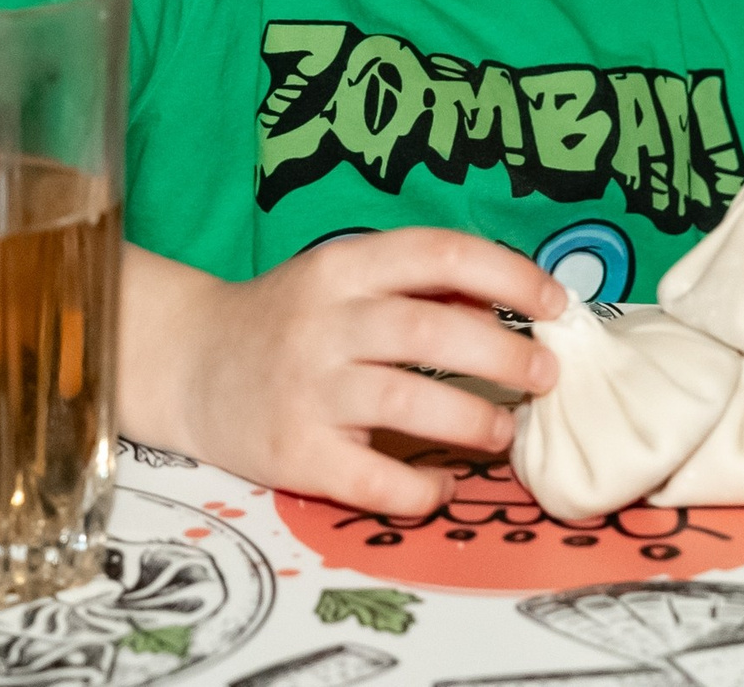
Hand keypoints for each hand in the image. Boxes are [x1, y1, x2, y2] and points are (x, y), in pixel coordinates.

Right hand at [125, 232, 567, 513]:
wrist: (188, 364)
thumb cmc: (288, 320)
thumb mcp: (344, 279)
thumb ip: (420, 287)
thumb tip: (516, 304)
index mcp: (345, 266)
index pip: (441, 254)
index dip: (510, 276)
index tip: (555, 303)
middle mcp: (326, 322)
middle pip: (433, 334)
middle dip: (506, 356)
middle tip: (545, 376)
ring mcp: (308, 389)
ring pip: (409, 404)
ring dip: (474, 421)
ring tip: (503, 433)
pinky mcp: (293, 453)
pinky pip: (371, 479)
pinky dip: (419, 490)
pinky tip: (440, 487)